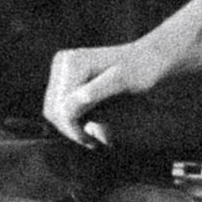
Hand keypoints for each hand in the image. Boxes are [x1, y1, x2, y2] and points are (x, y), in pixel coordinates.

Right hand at [44, 35, 183, 141]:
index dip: (76, 131)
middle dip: (73, 130)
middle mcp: (62, 63)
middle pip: (53, 111)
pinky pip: (59, 106)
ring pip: (54, 111)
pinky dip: (74, 119)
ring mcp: (62, 68)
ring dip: (73, 127)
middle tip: (96, 142)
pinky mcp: (64, 76)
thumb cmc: (141, 71)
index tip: (96, 142)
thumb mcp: (122, 82)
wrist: (149, 58)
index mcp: (72, 64)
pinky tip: (95, 123)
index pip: (61, 110)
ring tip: (98, 135)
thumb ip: (98, 92)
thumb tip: (77, 100)